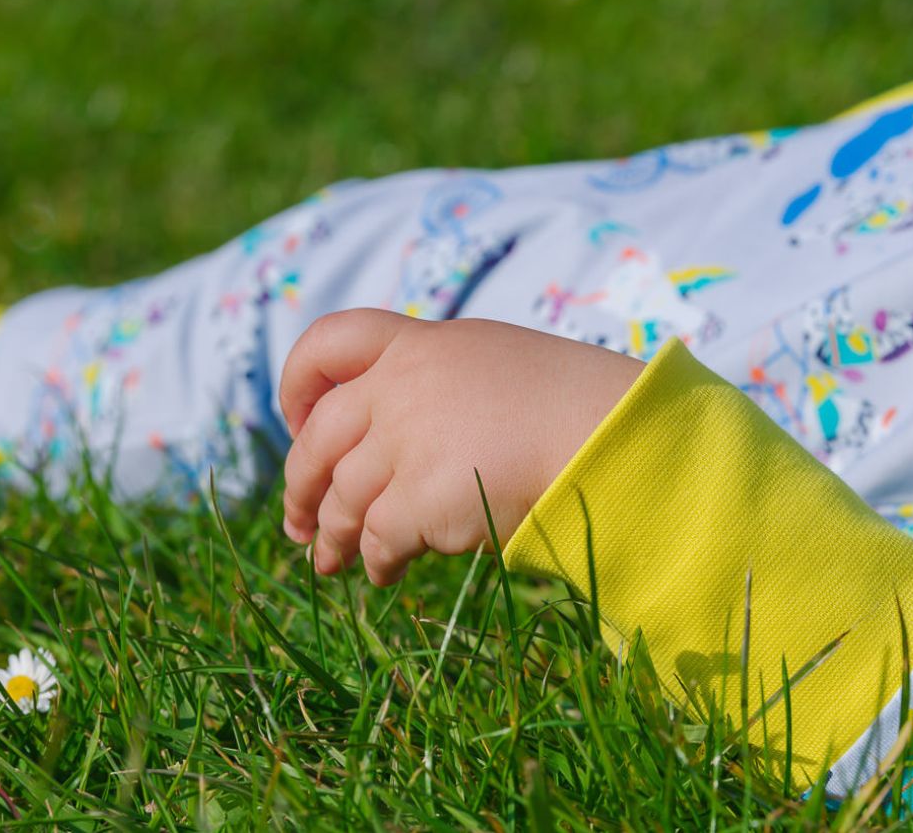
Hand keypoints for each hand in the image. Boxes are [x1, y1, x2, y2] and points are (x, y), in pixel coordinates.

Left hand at [279, 309, 643, 584]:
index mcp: (422, 344)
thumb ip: (437, 381)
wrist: (615, 436)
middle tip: (297, 521)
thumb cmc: (574, 405)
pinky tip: (383, 574)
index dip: (299, 383)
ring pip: (340, 496)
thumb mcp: (496, 363)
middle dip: (299, 483)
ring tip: (330, 563)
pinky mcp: (420, 498)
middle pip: (318, 436)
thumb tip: (394, 434)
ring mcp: (407, 441)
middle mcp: (403, 386)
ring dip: (331, 535)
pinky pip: (376, 538)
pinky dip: (374, 561)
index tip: (301, 421)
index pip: (330, 339)